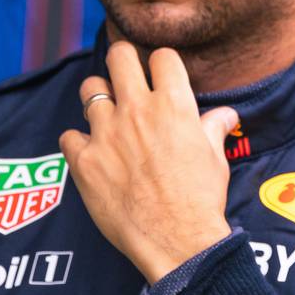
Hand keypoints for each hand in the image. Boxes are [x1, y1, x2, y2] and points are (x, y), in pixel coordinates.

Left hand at [60, 41, 239, 284]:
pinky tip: (90, 152)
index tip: (160, 72)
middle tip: (125, 72)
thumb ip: (213, 128)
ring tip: (105, 110)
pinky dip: (78, 141)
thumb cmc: (200, 197)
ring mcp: (107, 133)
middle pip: (119, 56)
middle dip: (122, 59)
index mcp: (173, 104)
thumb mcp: (215, 157)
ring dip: (98, 96)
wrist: (175, 238)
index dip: (161, 62)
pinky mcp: (84, 161)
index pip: (162, 56)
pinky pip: (69, 136)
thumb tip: (225, 114)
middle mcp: (138, 110)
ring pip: (90, 89)